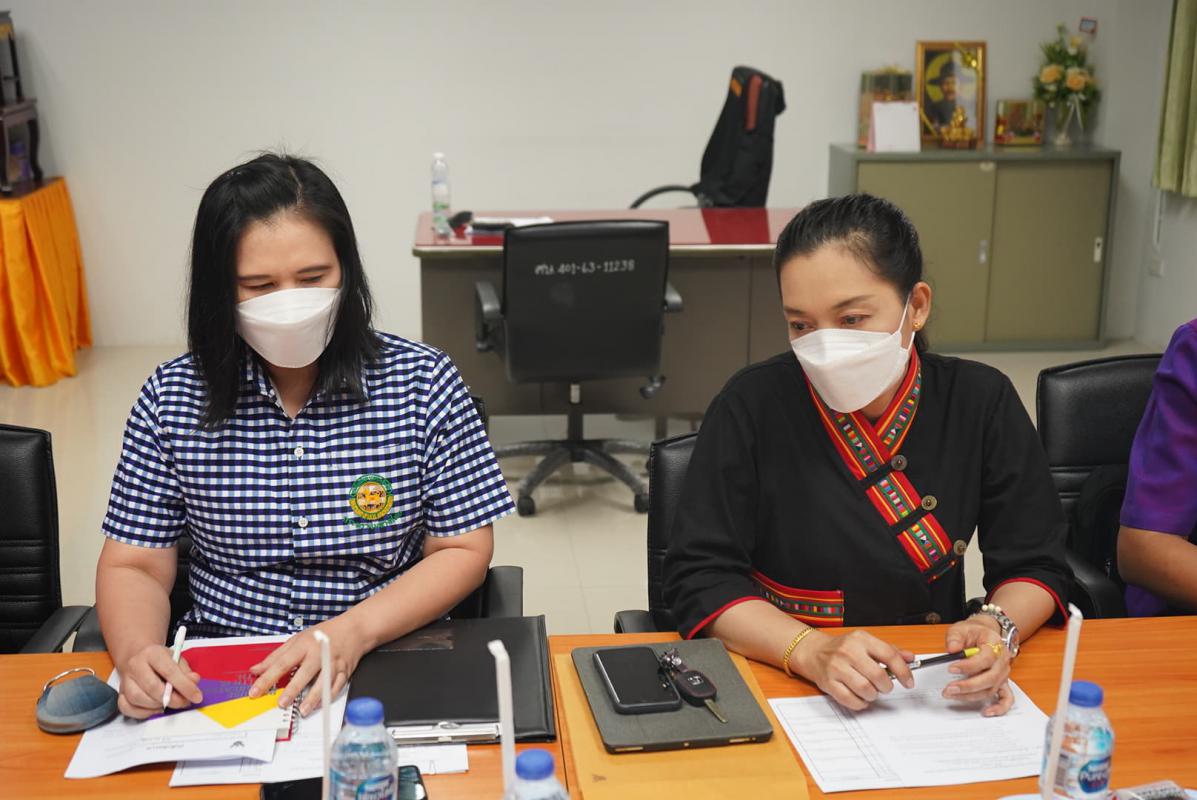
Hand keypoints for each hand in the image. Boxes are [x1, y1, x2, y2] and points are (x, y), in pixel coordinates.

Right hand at [116, 643, 202, 718]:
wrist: (139, 657)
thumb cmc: (161, 660)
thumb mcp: (177, 659)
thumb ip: (187, 671)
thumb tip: (194, 682)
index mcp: (152, 653)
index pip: (169, 671)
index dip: (185, 686)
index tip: (197, 696)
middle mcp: (135, 665)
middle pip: (152, 687)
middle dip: (171, 699)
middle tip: (184, 703)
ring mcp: (125, 679)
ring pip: (138, 698)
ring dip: (157, 706)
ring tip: (170, 704)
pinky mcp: (120, 692)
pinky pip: (127, 708)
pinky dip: (143, 713)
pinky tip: (155, 709)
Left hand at [248, 615, 364, 716]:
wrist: (354, 629)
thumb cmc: (324, 634)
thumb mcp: (297, 639)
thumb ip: (276, 656)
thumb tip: (256, 670)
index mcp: (304, 645)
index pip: (282, 663)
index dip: (268, 678)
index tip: (256, 690)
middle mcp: (319, 654)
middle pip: (304, 673)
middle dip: (293, 689)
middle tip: (282, 703)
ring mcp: (333, 663)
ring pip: (323, 682)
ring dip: (313, 698)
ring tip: (302, 710)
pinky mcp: (345, 671)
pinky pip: (337, 687)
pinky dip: (328, 697)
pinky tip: (319, 705)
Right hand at [794, 630, 915, 710]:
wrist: (813, 652)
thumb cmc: (842, 648)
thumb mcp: (865, 642)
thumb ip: (889, 650)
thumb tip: (911, 658)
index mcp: (861, 639)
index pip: (889, 655)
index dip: (903, 671)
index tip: (908, 682)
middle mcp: (848, 651)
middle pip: (878, 676)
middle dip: (887, 686)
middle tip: (885, 687)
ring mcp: (836, 667)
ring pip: (865, 689)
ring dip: (873, 695)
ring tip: (871, 691)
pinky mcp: (828, 683)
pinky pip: (851, 700)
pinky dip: (861, 703)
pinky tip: (861, 697)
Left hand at [943, 616, 1012, 715]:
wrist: (985, 634)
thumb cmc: (973, 633)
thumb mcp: (961, 629)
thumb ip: (955, 638)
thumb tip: (951, 649)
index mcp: (995, 645)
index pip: (985, 658)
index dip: (968, 666)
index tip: (951, 668)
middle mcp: (1002, 661)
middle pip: (990, 678)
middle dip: (968, 685)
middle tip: (949, 688)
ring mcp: (1003, 674)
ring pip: (991, 689)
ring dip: (971, 695)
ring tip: (952, 694)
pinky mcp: (1002, 683)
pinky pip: (1006, 698)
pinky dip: (999, 708)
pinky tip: (986, 712)